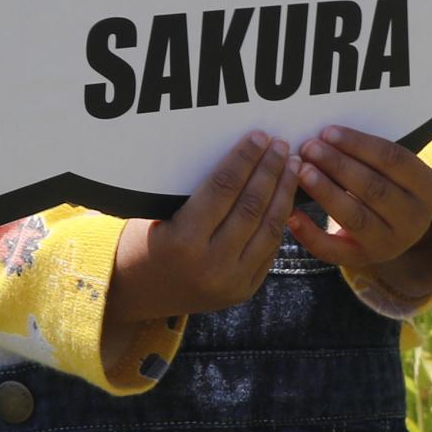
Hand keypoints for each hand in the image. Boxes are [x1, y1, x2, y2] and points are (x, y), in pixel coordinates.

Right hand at [108, 132, 295, 328]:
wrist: (138, 294)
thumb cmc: (142, 242)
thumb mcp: (157, 214)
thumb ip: (196, 194)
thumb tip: (237, 157)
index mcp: (183, 242)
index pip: (223, 188)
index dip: (244, 159)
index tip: (258, 136)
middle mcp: (211, 264)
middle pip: (251, 206)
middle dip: (269, 170)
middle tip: (280, 145)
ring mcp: (231, 282)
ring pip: (269, 228)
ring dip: (284, 192)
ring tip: (293, 166)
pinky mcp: (244, 290)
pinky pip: (270, 249)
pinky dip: (280, 220)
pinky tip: (285, 196)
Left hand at [288, 127, 431, 297]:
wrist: (396, 231)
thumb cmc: (388, 188)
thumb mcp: (393, 172)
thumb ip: (369, 156)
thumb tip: (325, 137)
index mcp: (425, 186)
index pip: (392, 159)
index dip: (358, 145)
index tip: (328, 132)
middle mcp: (412, 218)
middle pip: (373, 188)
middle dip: (338, 165)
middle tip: (309, 149)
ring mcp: (389, 243)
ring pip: (355, 217)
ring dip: (326, 192)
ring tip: (302, 172)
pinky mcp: (363, 259)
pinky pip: (335, 251)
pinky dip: (311, 234)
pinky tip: (293, 215)